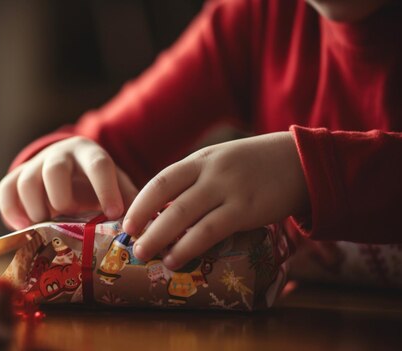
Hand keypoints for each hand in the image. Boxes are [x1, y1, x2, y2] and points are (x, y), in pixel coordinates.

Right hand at [0, 136, 137, 229]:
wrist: (71, 171)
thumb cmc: (98, 186)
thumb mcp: (117, 188)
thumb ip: (131, 204)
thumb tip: (146, 232)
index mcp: (90, 154)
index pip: (99, 165)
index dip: (106, 189)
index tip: (114, 214)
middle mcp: (60, 154)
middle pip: (54, 170)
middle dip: (61, 199)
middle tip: (68, 219)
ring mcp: (35, 164)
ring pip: (25, 181)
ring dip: (35, 209)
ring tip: (45, 228)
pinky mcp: (16, 177)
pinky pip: (5, 190)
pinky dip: (11, 212)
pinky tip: (24, 228)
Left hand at [124, 132, 307, 269]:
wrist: (301, 162)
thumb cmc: (257, 168)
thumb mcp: (223, 164)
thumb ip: (198, 181)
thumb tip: (168, 212)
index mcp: (200, 160)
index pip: (161, 180)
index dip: (140, 202)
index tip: (125, 222)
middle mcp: (209, 171)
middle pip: (165, 195)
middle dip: (142, 220)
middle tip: (128, 241)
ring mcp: (227, 189)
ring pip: (183, 214)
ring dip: (159, 236)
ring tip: (144, 255)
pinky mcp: (245, 209)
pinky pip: (210, 230)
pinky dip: (188, 246)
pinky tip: (175, 259)